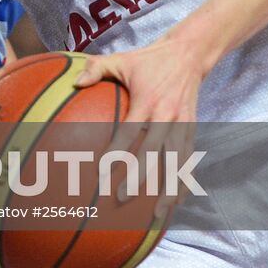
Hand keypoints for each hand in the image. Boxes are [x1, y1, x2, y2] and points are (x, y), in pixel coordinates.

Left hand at [73, 40, 204, 220]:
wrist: (189, 54)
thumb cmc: (147, 60)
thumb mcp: (120, 59)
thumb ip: (95, 68)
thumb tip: (74, 83)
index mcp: (147, 100)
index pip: (130, 131)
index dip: (117, 152)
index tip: (102, 171)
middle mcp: (168, 115)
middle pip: (154, 153)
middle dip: (139, 177)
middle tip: (120, 197)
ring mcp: (183, 124)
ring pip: (177, 162)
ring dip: (168, 188)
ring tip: (156, 213)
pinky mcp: (193, 129)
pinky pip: (189, 160)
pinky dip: (184, 181)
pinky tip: (177, 202)